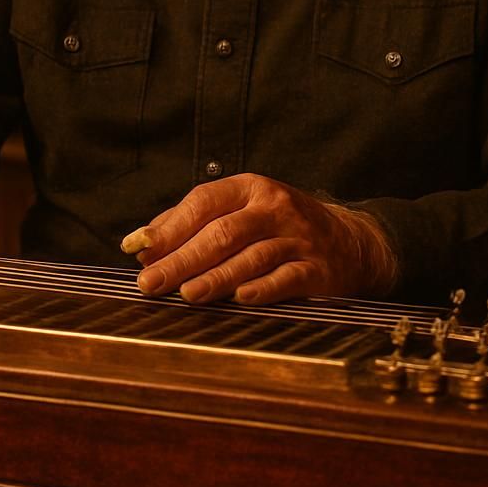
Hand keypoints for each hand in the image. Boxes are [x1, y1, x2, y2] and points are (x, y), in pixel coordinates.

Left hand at [121, 173, 396, 305]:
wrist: (350, 242)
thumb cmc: (279, 227)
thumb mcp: (242, 211)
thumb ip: (193, 223)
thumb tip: (142, 244)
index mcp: (250, 188)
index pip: (204, 202)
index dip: (170, 225)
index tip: (138, 247)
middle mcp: (275, 208)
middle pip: (222, 233)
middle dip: (182, 259)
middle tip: (150, 282)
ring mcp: (298, 238)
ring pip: (250, 257)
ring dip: (216, 277)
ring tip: (186, 294)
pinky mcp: (318, 269)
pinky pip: (287, 279)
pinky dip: (262, 288)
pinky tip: (240, 298)